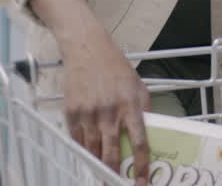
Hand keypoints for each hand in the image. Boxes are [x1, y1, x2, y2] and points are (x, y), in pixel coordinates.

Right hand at [36, 0, 150, 184]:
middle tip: (116, 185)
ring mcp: (88, 113)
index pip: (139, 143)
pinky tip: (88, 156)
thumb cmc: (115, 67)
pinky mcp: (71, 112)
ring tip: (102, 176)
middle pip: (111, 154)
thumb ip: (144, 110)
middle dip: (114, 175)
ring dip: (97, 166)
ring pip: (92, 151)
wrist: (87, 49)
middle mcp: (109, 112)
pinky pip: (77, 140)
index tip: (143, 183)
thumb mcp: (138, 86)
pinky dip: (83, 151)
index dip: (142, 166)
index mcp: (130, 105)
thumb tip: (149, 136)